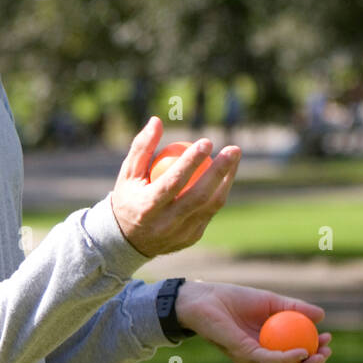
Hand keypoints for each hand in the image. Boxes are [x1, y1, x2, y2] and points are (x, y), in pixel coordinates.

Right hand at [110, 117, 240, 258]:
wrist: (128, 241)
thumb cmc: (129, 197)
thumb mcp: (128, 173)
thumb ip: (142, 147)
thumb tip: (157, 121)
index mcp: (147, 207)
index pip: (173, 182)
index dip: (191, 162)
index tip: (206, 142)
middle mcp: (165, 224)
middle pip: (199, 196)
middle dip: (220, 171)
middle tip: (233, 149)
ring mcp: (181, 234)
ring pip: (211, 205)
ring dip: (226, 180)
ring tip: (234, 157)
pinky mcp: (191, 237)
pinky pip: (210, 211)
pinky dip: (219, 191)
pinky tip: (226, 173)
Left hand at [175, 281, 331, 362]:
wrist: (204, 297)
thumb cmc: (234, 299)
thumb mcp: (270, 301)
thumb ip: (294, 308)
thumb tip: (322, 316)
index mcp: (266, 348)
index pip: (293, 361)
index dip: (313, 355)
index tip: (328, 341)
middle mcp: (258, 358)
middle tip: (326, 352)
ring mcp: (251, 359)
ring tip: (319, 355)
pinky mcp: (243, 353)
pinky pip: (269, 360)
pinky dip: (288, 359)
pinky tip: (302, 351)